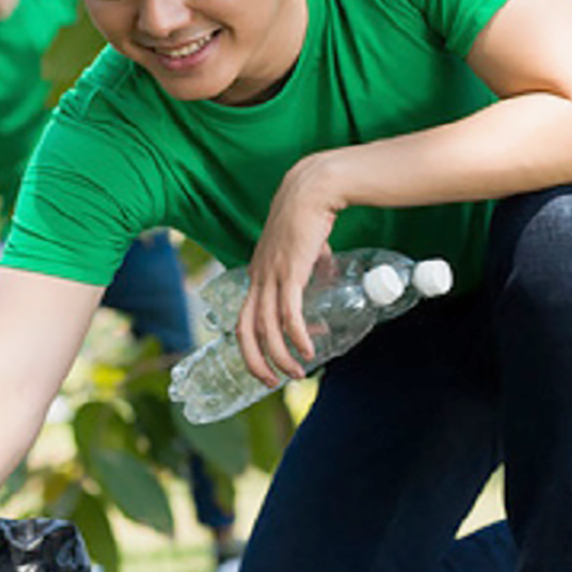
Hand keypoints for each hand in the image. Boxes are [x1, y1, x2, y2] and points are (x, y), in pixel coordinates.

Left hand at [237, 154, 343, 384]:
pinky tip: (307, 350)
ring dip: (280, 355)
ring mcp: (271, 275)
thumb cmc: (309, 215)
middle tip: (271, 382)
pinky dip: (295, 336)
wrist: (312, 189)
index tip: (268, 362)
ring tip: (296, 373)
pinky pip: (288, 313)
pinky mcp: (290, 272)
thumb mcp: (305, 247)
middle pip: (245, 330)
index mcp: (257, 274)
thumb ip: (312, 264)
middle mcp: (258, 277)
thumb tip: (327, 275)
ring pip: (267, 327)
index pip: (244, 317)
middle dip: (256, 361)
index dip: (252, 344)